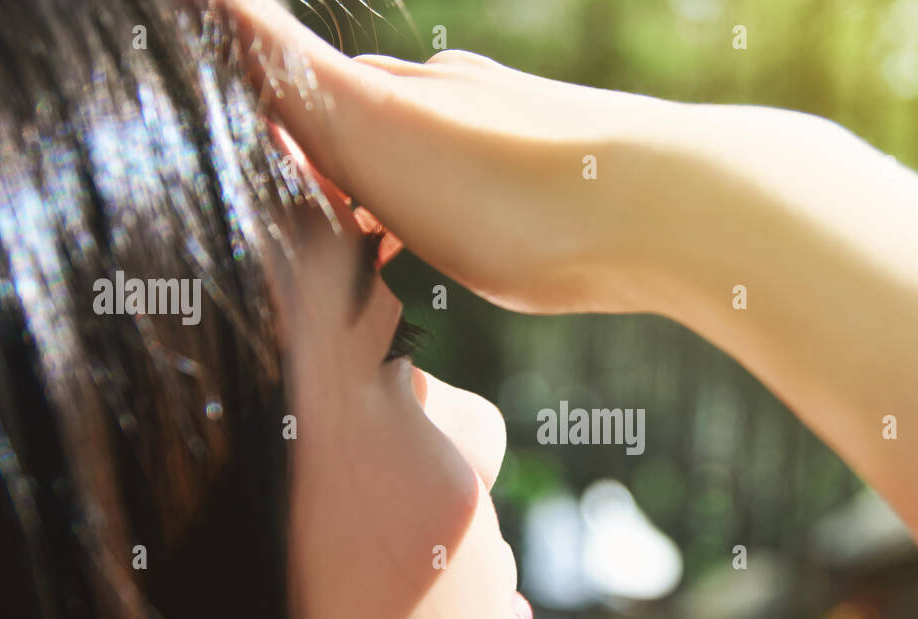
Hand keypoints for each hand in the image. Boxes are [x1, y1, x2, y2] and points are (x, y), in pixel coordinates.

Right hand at [232, 0, 684, 313]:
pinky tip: (473, 252)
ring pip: (440, 164)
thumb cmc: (510, 191)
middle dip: (335, 167)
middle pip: (377, 127)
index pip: (312, 93)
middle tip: (305, 221)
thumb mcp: (371, 131)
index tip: (250, 177)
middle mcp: (465, 102)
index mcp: (406, 92)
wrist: (667, 212)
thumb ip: (287, 66)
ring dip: (400, 199)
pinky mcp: (576, 189)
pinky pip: (496, 202)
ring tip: (376, 246)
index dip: (275, 133)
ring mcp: (525, 140)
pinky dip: (462, 224)